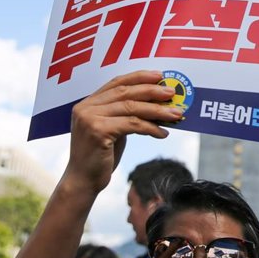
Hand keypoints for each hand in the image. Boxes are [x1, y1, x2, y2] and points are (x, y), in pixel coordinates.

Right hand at [64, 70, 182, 193]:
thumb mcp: (112, 130)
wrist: (83, 181)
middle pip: (125, 92)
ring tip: (176, 114)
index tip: (159, 76)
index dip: (139, 77)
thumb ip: (125, 115)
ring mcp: (90, 118)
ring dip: (157, 111)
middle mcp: (86, 107)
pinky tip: (163, 133)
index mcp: (88, 103)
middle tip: (172, 93)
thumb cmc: (100, 157)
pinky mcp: (97, 131)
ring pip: (131, 108)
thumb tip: (155, 105)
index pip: (116, 83)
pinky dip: (151, 128)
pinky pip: (131, 124)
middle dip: (152, 91)